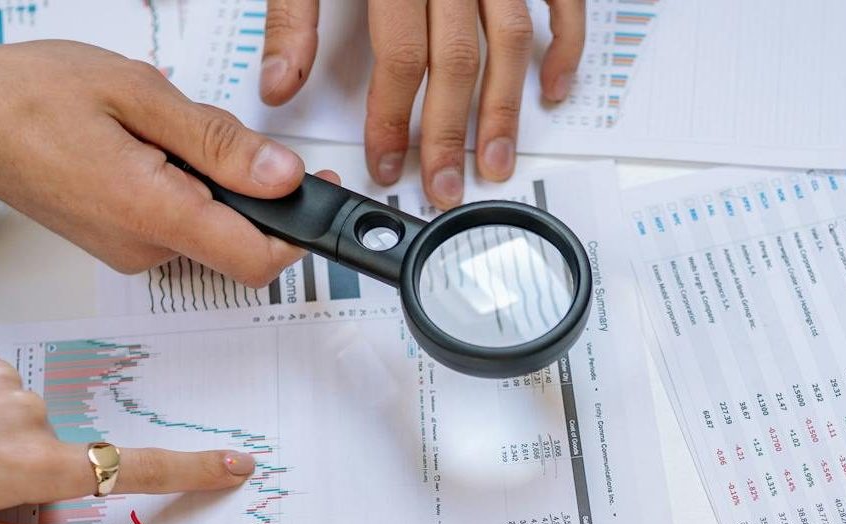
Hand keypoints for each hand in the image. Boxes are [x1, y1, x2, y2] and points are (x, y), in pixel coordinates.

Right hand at [0, 41, 314, 285]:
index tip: (318, 194)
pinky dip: (186, 191)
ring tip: (163, 133)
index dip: (299, 232)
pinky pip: (181, 226)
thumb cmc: (30, 96)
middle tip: (221, 134)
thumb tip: (283, 177)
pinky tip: (150, 151)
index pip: (257, 259)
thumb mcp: (136, 93)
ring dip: (214, 186)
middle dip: (252, 192)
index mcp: (151, 212)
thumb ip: (218, 142)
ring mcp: (132, 254)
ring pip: (211, 231)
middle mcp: (144, 250)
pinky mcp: (124, 247)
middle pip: (239, 242)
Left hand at [259, 0, 586, 206]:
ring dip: (506, 109)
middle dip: (451, 133)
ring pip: (511, 40)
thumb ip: (293, 12)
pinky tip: (554, 90)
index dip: (392, 117)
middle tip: (444, 184)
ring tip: (496, 161)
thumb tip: (280, 83)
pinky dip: (565, 45)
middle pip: (458, 59)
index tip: (386, 162)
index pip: (400, 55)